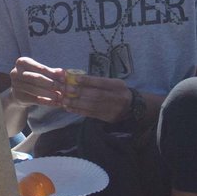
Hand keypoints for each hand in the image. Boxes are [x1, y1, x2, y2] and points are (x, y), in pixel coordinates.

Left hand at [10, 58, 134, 122]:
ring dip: (76, 103)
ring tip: (64, 100)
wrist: (132, 107)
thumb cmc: (118, 91)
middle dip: (78, 92)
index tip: (74, 78)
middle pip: (95, 95)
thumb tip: (76, 78)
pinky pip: (91, 114)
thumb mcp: (113, 82)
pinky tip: (69, 108)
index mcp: (117, 85)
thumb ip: (98, 81)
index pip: (101, 82)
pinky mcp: (107, 118)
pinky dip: (79, 111)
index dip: (87, 80)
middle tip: (65, 89)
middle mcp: (116, 97)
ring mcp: (112, 109)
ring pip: (92, 106)